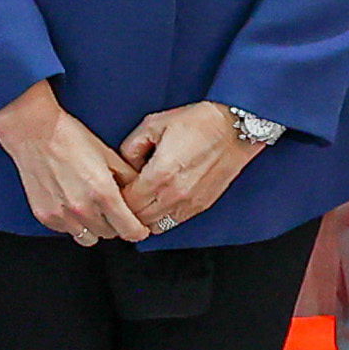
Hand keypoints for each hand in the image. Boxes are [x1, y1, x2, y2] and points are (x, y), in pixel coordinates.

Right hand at [0, 86, 150, 243]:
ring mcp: (62, 214)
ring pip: (89, 238)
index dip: (138, 231)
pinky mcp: (45, 216)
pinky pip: (67, 231)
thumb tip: (140, 194)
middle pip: (111, 235)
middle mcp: (83, 208)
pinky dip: (73, 223)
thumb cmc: (69, 138)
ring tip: (91, 208)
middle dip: (115, 224)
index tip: (138, 228)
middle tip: (112, 209)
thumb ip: (128, 179)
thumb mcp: (108, 155)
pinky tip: (71, 204)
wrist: (33, 132)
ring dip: (94, 227)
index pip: (130, 231)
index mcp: (103, 193)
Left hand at [114, 108, 264, 231]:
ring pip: (156, 226)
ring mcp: (190, 203)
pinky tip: (159, 203)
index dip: (116, 198)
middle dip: (128, 210)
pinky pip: (174, 223)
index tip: (114, 189)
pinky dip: (162, 218)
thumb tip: (125, 166)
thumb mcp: (154, 124)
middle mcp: (175, 193)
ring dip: (145, 217)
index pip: (127, 202)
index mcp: (160, 173)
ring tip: (141, 202)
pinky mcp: (201, 206)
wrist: (234, 129)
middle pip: (139, 218)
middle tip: (124, 197)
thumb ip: (132, 147)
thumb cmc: (198, 123)